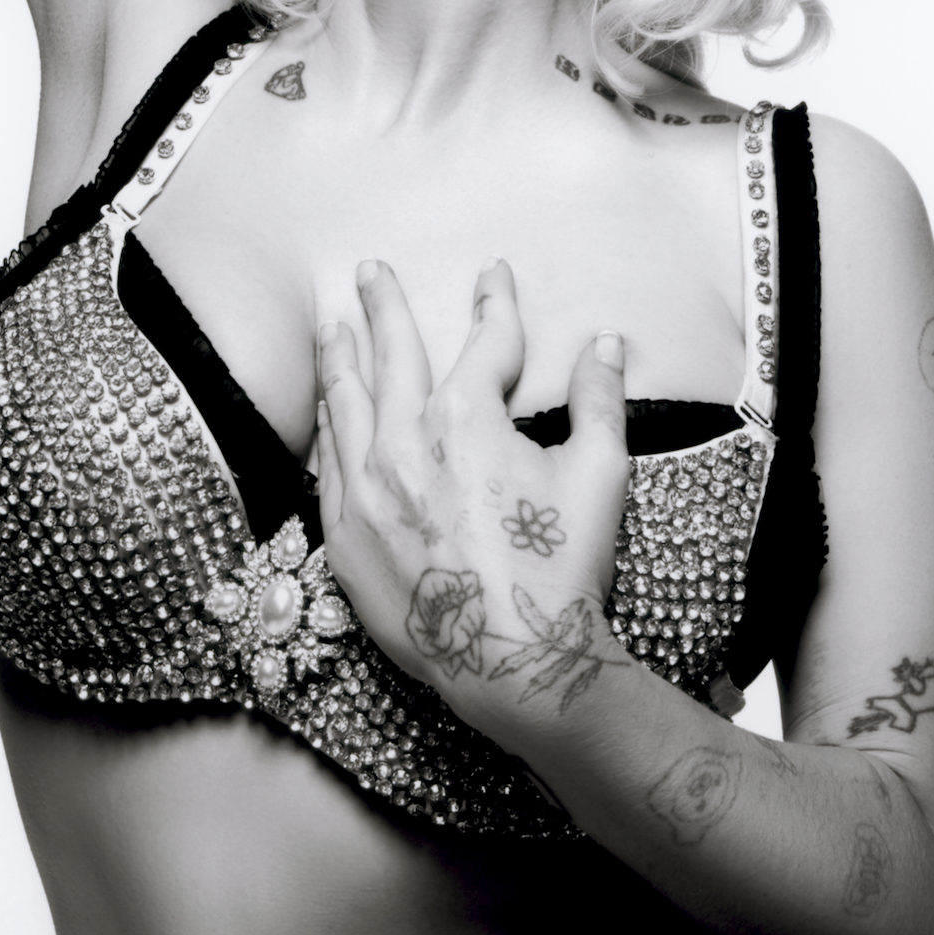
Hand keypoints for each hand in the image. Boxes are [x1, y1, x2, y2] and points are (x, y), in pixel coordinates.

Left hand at [316, 258, 632, 745]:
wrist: (514, 663)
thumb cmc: (560, 568)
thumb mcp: (597, 475)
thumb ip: (599, 400)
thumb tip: (606, 345)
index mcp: (465, 419)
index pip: (484, 342)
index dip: (494, 303)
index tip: (492, 274)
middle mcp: (402, 444)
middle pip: (391, 356)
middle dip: (384, 306)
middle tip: (371, 271)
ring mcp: (364, 491)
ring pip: (345, 405)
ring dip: (341, 359)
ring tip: (333, 328)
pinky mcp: (344, 538)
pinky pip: (326, 466)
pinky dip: (328, 428)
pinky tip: (328, 414)